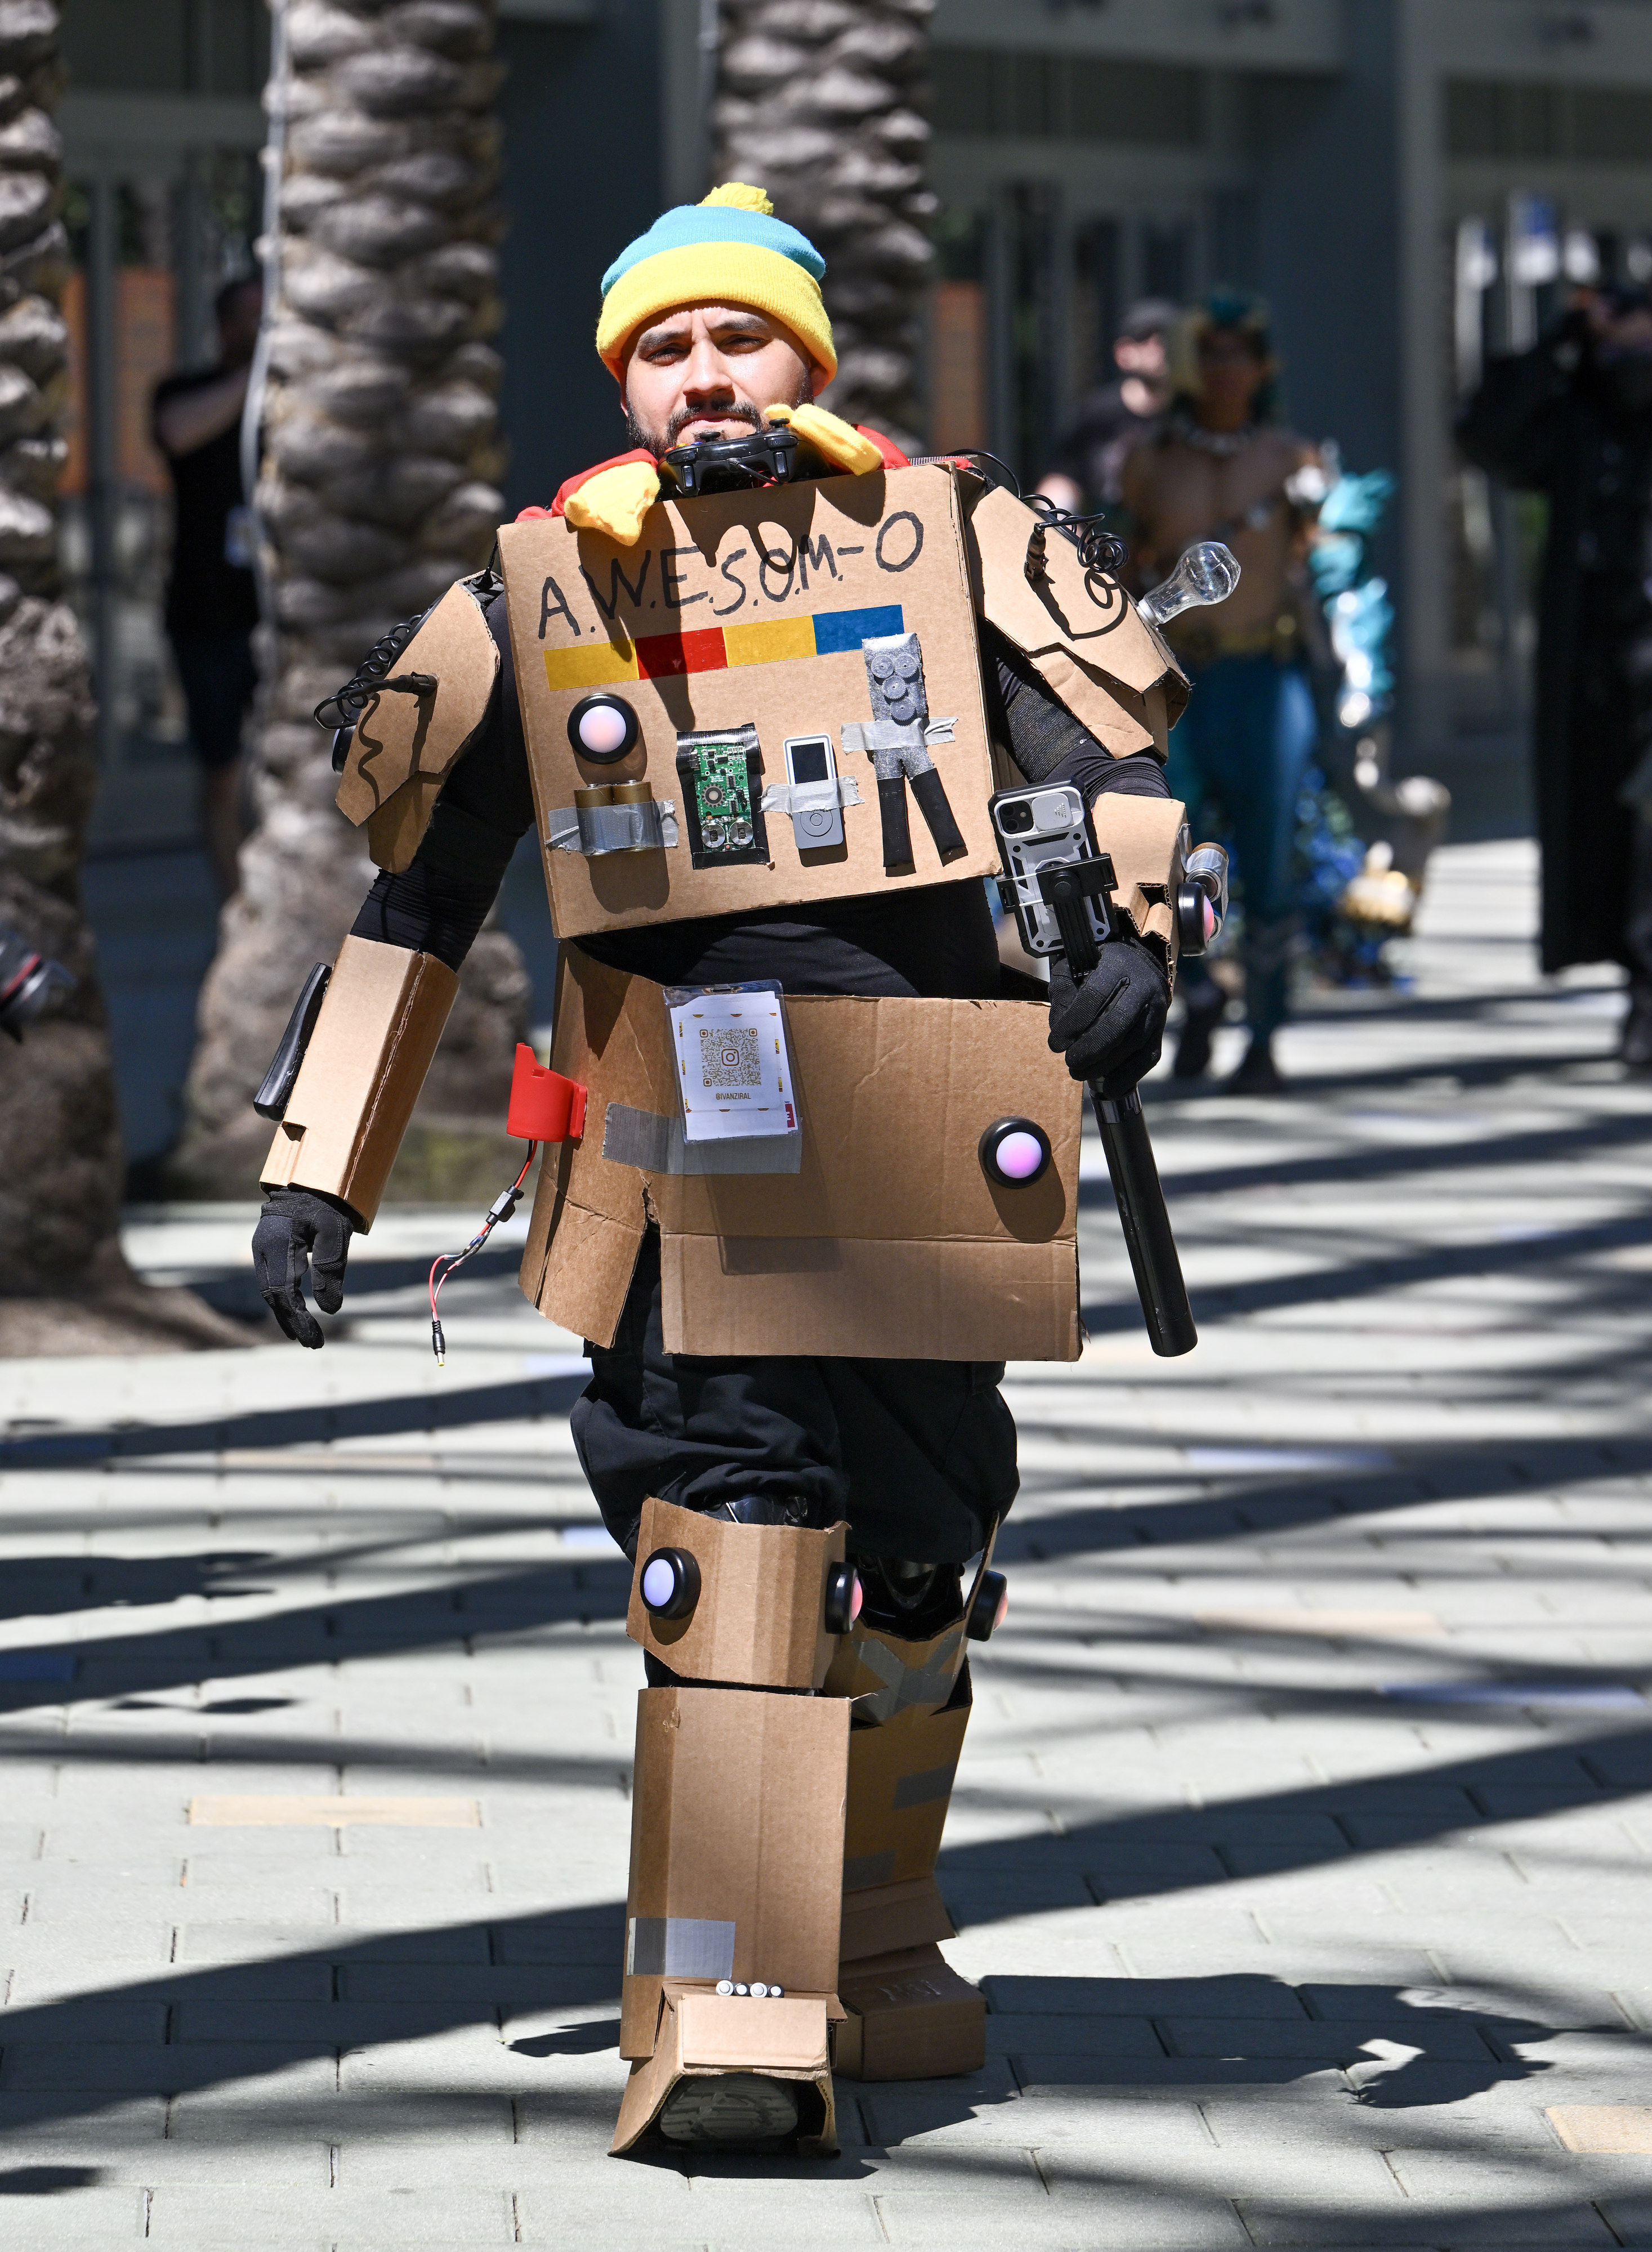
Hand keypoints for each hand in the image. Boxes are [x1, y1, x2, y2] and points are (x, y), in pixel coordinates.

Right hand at [252, 1188, 354, 1348]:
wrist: (309, 1178)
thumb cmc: (326, 1204)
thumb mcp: (335, 1231)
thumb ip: (331, 1268)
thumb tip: (331, 1310)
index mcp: (277, 1243)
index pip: (283, 1291)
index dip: (298, 1318)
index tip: (315, 1338)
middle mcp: (262, 1249)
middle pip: (273, 1296)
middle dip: (293, 1322)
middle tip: (314, 1344)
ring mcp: (260, 1250)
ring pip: (269, 1292)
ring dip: (286, 1316)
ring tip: (307, 1337)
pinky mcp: (266, 1252)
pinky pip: (271, 1282)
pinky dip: (283, 1302)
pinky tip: (295, 1317)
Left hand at [1048, 938, 1169, 1091]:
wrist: (1138, 963)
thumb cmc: (1096, 967)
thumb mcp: (1073, 967)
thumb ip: (1062, 994)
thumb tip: (1059, 1029)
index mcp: (1116, 966)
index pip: (1094, 996)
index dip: (1073, 1023)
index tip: (1055, 1044)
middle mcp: (1142, 987)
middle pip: (1118, 1022)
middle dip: (1091, 1049)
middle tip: (1070, 1063)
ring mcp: (1156, 1009)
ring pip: (1134, 1043)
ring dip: (1105, 1066)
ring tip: (1080, 1073)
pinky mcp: (1161, 1028)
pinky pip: (1149, 1056)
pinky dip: (1130, 1076)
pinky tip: (1110, 1088)